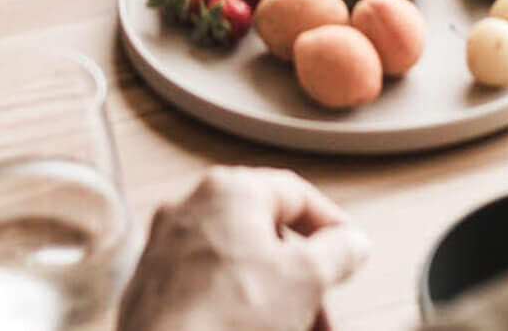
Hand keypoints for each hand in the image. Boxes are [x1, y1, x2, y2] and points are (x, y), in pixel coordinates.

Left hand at [117, 169, 369, 330]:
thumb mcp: (306, 279)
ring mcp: (168, 245)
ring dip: (276, 300)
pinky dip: (240, 308)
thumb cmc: (230, 314)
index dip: (331, 225)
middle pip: (266, 237)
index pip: (295, 193)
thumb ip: (337, 252)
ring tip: (297, 329)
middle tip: (322, 318)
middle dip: (303, 281)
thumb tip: (352, 240)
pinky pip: (211, 288)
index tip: (351, 253)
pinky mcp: (155, 284)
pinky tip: (255, 328)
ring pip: (240, 268)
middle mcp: (191, 207)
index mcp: (228, 189)